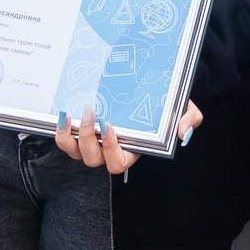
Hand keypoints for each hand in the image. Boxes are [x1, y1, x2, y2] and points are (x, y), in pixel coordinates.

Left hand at [53, 102, 201, 175]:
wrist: (151, 86)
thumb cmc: (167, 102)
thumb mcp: (184, 107)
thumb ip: (190, 118)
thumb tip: (184, 134)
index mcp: (132, 150)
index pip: (117, 162)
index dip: (110, 149)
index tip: (110, 125)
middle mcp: (109, 151)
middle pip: (92, 160)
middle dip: (87, 139)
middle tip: (90, 112)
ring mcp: (93, 143)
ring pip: (74, 153)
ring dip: (68, 137)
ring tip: (68, 115)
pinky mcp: (79, 132)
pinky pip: (65, 140)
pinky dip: (59, 131)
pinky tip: (61, 113)